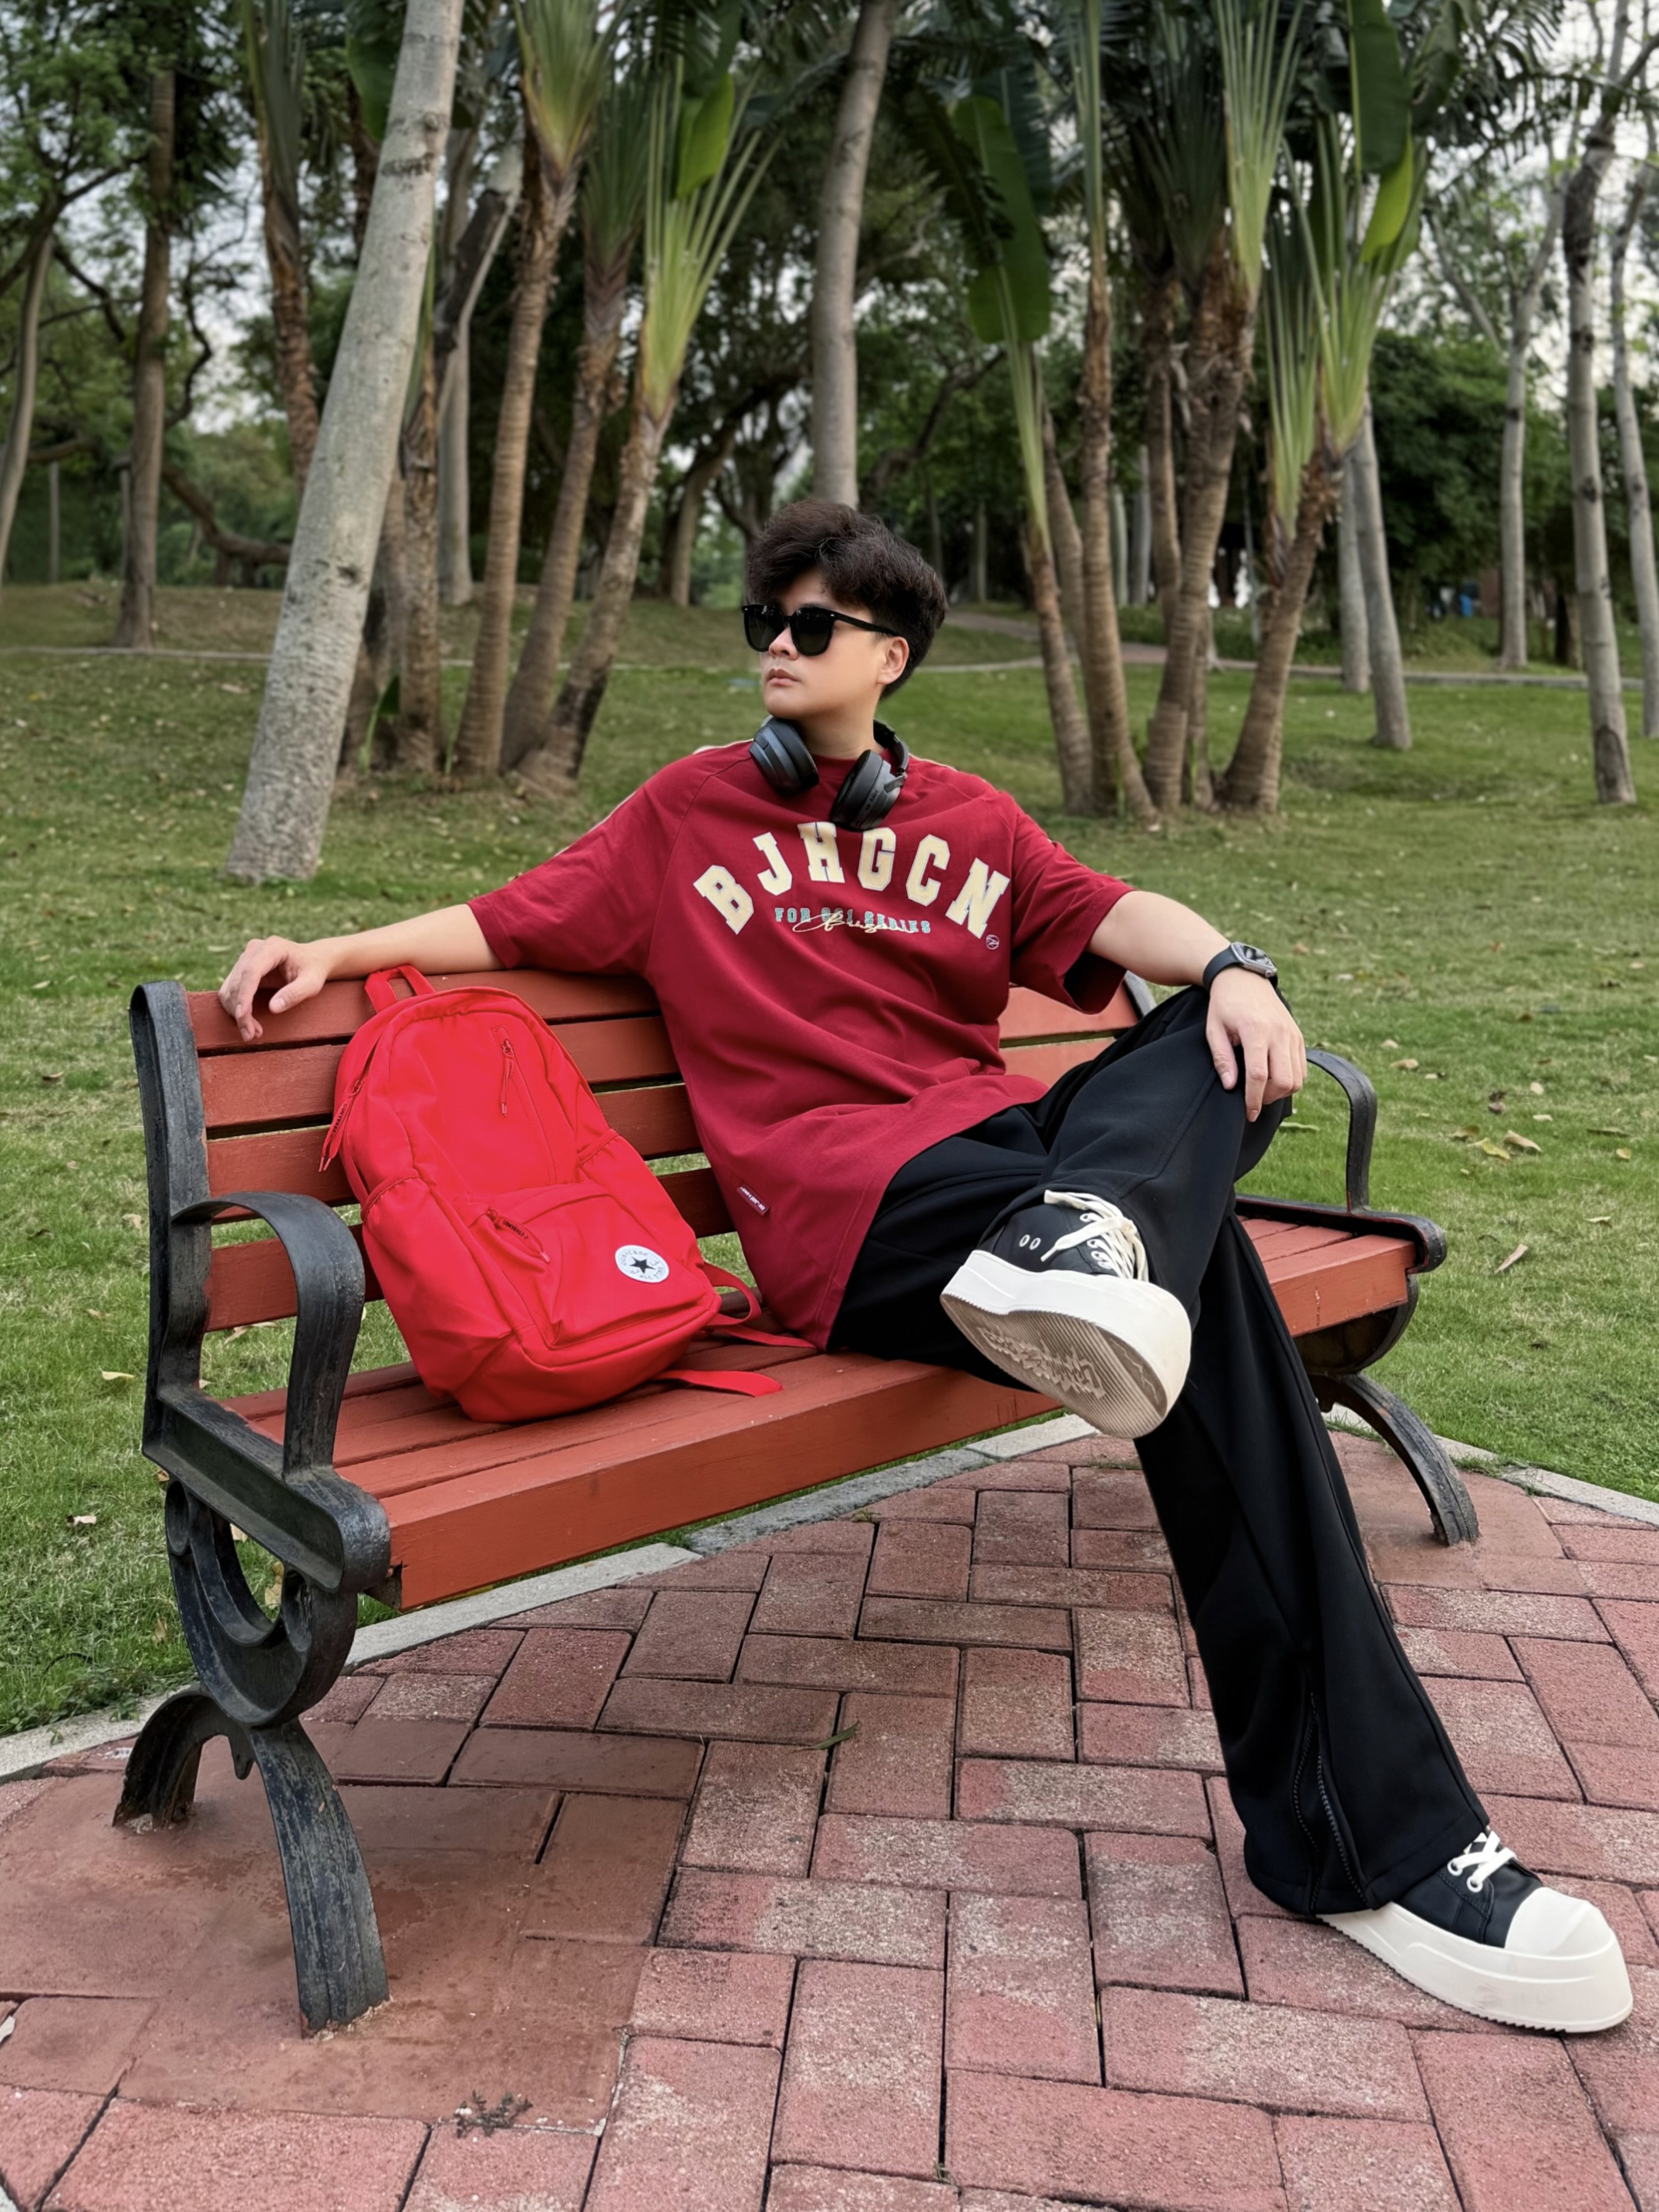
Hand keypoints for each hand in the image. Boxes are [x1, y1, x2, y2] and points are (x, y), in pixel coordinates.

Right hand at [219, 935, 335, 1040]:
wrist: (312, 960)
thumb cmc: (314, 970)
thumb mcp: (312, 983)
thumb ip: (295, 994)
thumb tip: (273, 1008)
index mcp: (273, 948)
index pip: (251, 972)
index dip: (244, 995)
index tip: (242, 1016)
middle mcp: (254, 950)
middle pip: (238, 982)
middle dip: (240, 1011)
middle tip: (250, 1034)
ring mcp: (246, 958)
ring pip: (230, 988)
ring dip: (236, 1012)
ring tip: (251, 1032)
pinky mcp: (242, 969)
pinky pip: (231, 990)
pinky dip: (235, 1007)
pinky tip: (247, 1021)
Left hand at [1205, 969, 1305, 1120]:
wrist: (1244, 978)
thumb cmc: (1225, 1005)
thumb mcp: (1214, 1029)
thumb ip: (1222, 1058)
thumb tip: (1230, 1086)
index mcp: (1256, 1031)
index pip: (1259, 1075)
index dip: (1253, 1099)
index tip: (1247, 1113)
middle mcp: (1279, 1034)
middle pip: (1283, 1081)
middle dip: (1268, 1098)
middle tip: (1253, 1099)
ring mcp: (1292, 1034)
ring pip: (1297, 1078)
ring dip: (1281, 1091)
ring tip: (1262, 1089)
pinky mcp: (1298, 1036)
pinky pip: (1302, 1068)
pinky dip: (1291, 1079)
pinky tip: (1273, 1078)